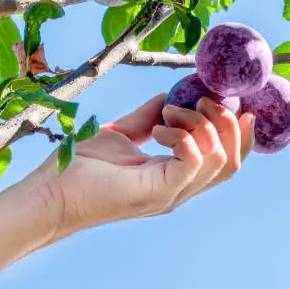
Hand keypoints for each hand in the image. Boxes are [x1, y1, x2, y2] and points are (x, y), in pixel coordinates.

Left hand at [31, 93, 254, 242]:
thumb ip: (149, 117)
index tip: (234, 104)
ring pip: (219, 159)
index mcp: (176, 177)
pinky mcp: (157, 191)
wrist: (49, 192)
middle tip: (201, 101)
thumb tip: (170, 96)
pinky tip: (160, 129)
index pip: (227, 161)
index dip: (240, 134)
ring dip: (201, 124)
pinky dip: (185, 136)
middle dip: (226, 122)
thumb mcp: (124, 133)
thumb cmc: (80, 166)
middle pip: (232, 162)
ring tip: (170, 113)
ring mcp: (171, 193)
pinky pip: (194, 160)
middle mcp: (180, 189)